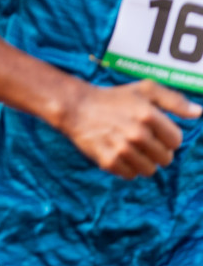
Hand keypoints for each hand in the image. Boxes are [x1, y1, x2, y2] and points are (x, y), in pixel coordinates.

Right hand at [59, 79, 199, 178]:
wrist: (76, 107)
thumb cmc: (113, 98)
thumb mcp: (145, 89)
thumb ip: (174, 100)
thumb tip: (198, 113)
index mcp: (148, 115)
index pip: (176, 141)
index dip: (168, 138)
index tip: (156, 132)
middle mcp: (136, 133)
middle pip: (165, 159)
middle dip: (158, 152)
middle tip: (143, 141)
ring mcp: (121, 149)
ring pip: (149, 170)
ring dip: (144, 162)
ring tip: (132, 149)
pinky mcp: (107, 161)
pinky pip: (130, 176)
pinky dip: (127, 169)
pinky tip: (120, 155)